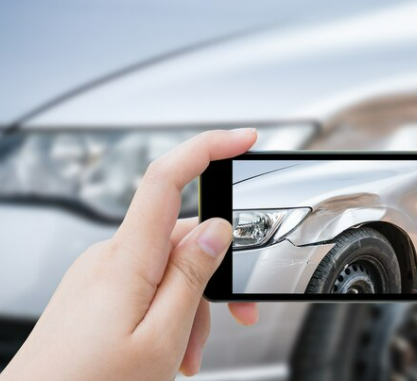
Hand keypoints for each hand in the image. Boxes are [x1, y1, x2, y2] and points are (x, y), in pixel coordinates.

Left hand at [1, 129, 258, 380]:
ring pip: (170, 267)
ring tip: (186, 352)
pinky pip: (149, 282)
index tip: (244, 139)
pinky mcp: (99, 289)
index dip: (209, 148)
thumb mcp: (161, 336)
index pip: (168, 178)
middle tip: (236, 315)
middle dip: (215, 275)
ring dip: (192, 304)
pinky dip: (170, 309)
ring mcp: (102, 272)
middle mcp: (111, 256)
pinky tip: (169, 346)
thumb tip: (217, 230)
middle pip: (183, 238)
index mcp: (127, 259)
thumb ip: (192, 276)